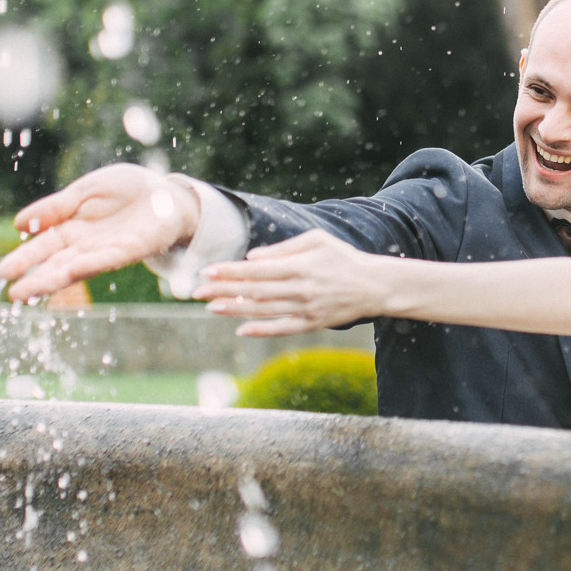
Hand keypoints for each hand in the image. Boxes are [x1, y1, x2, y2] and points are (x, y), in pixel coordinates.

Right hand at [0, 164, 200, 302]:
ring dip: (54, 280)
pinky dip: (91, 263)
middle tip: (11, 294)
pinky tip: (73, 269)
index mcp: (72, 229)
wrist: (166, 192)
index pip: (43, 247)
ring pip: (76, 268)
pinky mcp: (132, 249)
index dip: (24, 259)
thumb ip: (57, 207)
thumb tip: (19, 223)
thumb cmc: (126, 190)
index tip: (2, 273)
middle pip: (56, 264)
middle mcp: (87, 245)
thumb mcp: (85, 191)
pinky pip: (108, 258)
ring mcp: (107, 250)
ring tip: (32, 291)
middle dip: (34, 278)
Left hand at [193, 231, 389, 335]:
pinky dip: (261, 330)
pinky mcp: (312, 324)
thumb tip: (252, 257)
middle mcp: (300, 289)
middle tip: (197, 291)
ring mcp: (306, 309)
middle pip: (254, 291)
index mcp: (300, 265)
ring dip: (235, 310)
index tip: (207, 272)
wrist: (373, 285)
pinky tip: (241, 329)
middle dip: (223, 290)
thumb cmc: (342, 258)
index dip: (229, 271)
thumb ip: (284, 249)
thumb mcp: (317, 241)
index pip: (257, 270)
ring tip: (211, 307)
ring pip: (264, 311)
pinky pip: (282, 329)